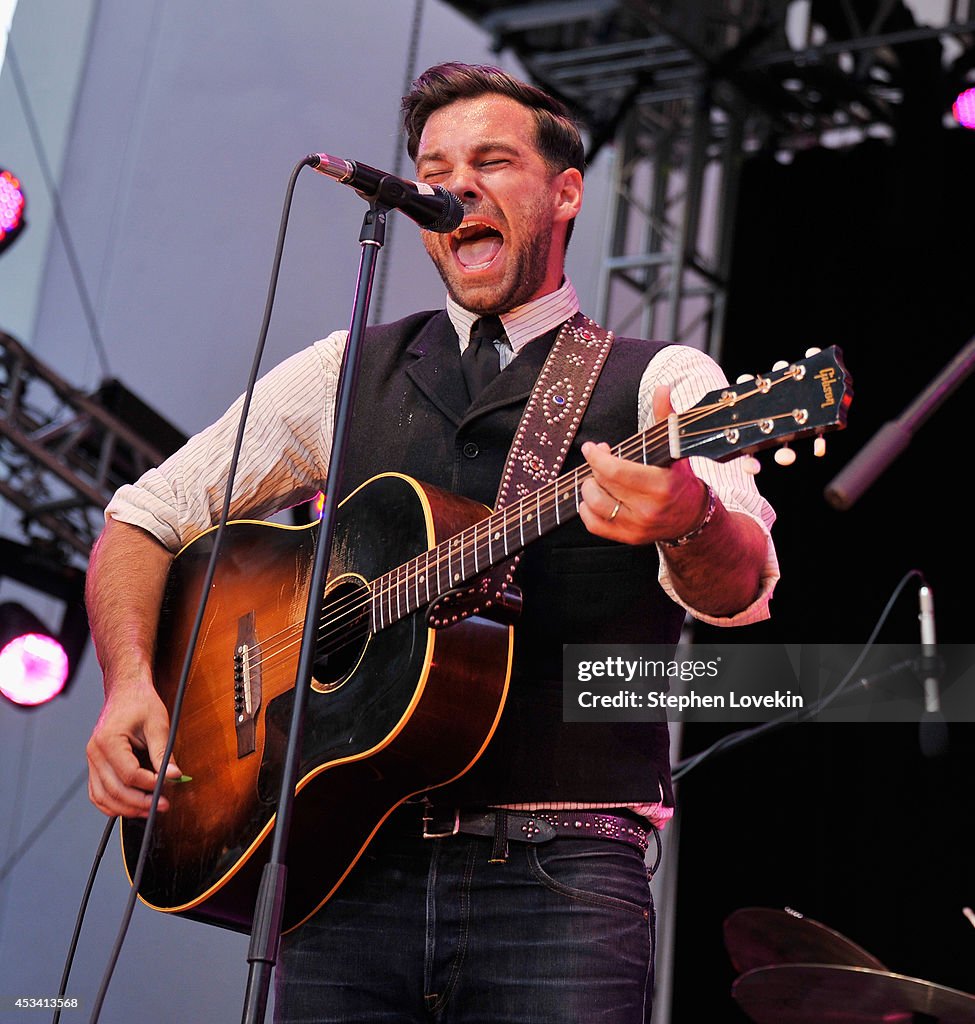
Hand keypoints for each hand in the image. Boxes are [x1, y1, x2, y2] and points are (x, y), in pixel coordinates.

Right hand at [86, 677, 181, 817]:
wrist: (126, 691)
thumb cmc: (141, 703)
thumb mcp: (158, 725)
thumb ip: (164, 753)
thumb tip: (174, 776)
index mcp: (108, 741)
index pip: (129, 774)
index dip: (150, 785)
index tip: (168, 787)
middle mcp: (94, 753)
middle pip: (114, 790)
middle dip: (140, 803)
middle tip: (163, 806)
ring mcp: (92, 761)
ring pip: (103, 797)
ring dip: (126, 809)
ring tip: (150, 810)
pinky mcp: (95, 766)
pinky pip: (98, 793)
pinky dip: (113, 804)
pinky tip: (132, 806)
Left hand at [579, 386, 709, 545]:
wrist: (691, 517)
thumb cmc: (679, 478)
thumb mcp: (675, 448)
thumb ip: (666, 417)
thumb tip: (663, 388)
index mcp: (661, 485)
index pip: (616, 471)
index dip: (597, 457)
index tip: (593, 447)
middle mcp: (648, 509)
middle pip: (603, 484)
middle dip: (595, 467)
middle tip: (599, 458)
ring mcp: (637, 526)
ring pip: (594, 504)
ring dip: (590, 486)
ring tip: (598, 477)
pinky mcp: (628, 538)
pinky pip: (594, 524)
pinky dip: (587, 508)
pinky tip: (596, 496)